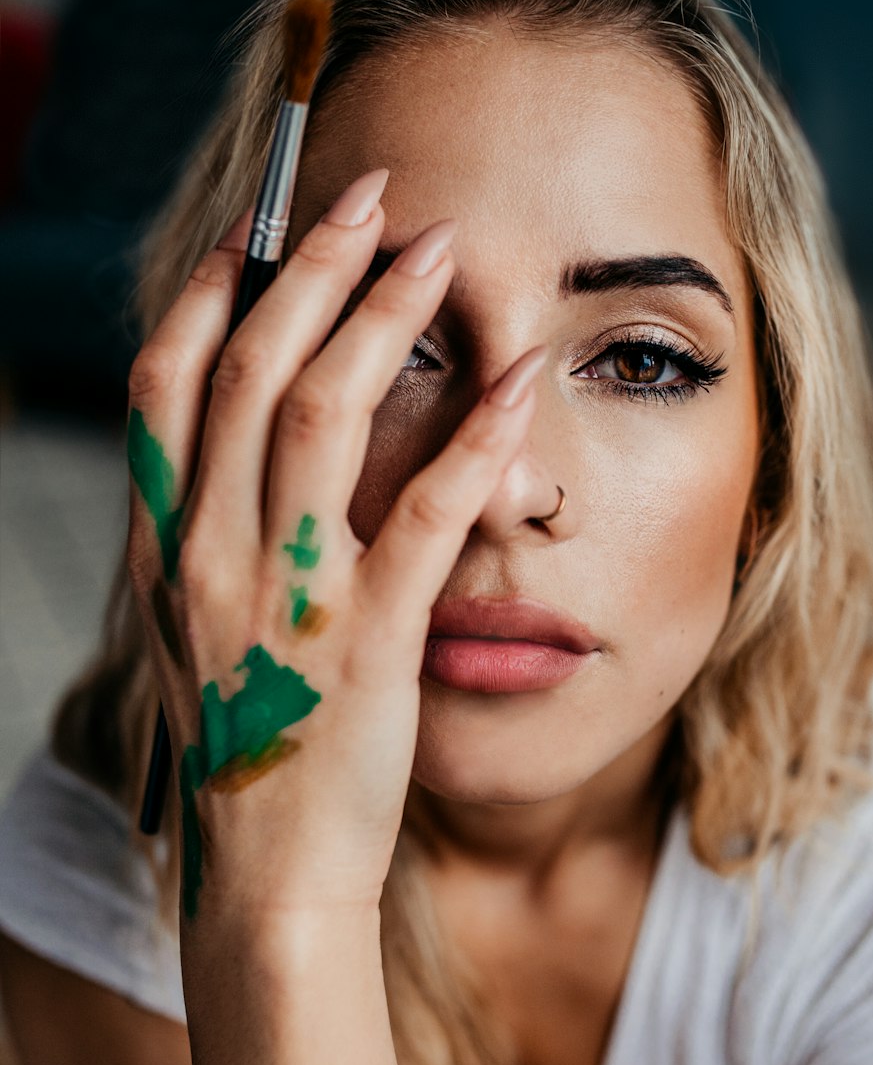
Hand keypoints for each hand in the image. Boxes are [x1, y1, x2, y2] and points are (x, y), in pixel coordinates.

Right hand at [126, 168, 546, 924]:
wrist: (266, 870)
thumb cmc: (246, 739)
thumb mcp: (195, 623)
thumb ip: (209, 527)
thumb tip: (246, 436)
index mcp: (163, 541)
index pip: (167, 380)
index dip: (210, 287)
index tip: (260, 223)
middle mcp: (208, 550)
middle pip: (251, 368)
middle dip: (310, 265)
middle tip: (371, 194)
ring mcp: (285, 593)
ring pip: (323, 415)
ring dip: (384, 318)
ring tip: (440, 249)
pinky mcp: (368, 638)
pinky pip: (423, 513)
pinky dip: (473, 438)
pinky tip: (517, 381)